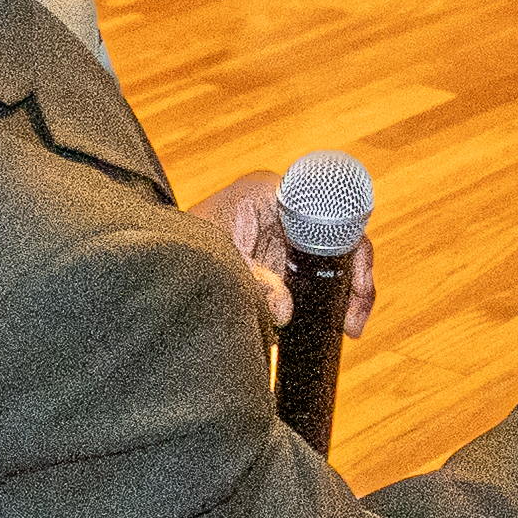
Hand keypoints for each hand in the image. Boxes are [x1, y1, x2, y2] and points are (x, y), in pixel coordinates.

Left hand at [192, 167, 378, 338]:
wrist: (159, 258)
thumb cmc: (183, 244)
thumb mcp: (219, 262)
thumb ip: (252, 284)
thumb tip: (284, 311)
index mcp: (271, 192)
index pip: (328, 210)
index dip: (350, 243)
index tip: (358, 280)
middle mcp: (285, 209)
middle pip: (338, 238)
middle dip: (354, 278)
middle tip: (354, 318)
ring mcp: (286, 233)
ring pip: (332, 259)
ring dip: (343, 292)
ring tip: (349, 325)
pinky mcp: (282, 257)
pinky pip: (315, 275)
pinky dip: (325, 298)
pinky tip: (333, 322)